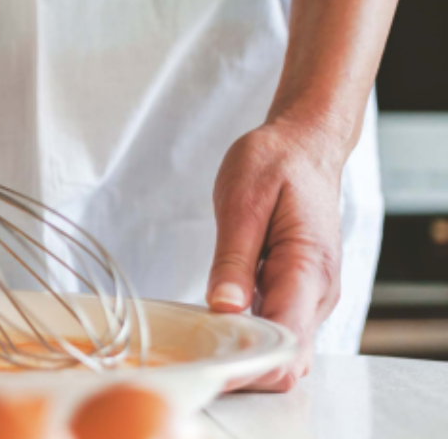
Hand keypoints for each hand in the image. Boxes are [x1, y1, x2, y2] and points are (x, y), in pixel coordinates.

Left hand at [206, 114, 350, 391]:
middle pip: (288, 358)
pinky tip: (214, 319)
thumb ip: (234, 257)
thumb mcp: (243, 200)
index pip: (288, 342)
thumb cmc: (275, 164)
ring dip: (243, 348)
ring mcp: (312, 296)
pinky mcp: (299, 293)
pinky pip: (276, 327)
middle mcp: (319, 292)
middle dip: (243, 364)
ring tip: (197, 334)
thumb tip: (224, 307)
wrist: (305, 146)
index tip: (208, 362)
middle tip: (192, 350)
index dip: (249, 361)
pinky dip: (247, 332)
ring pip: (282, 348)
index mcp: (308, 268)